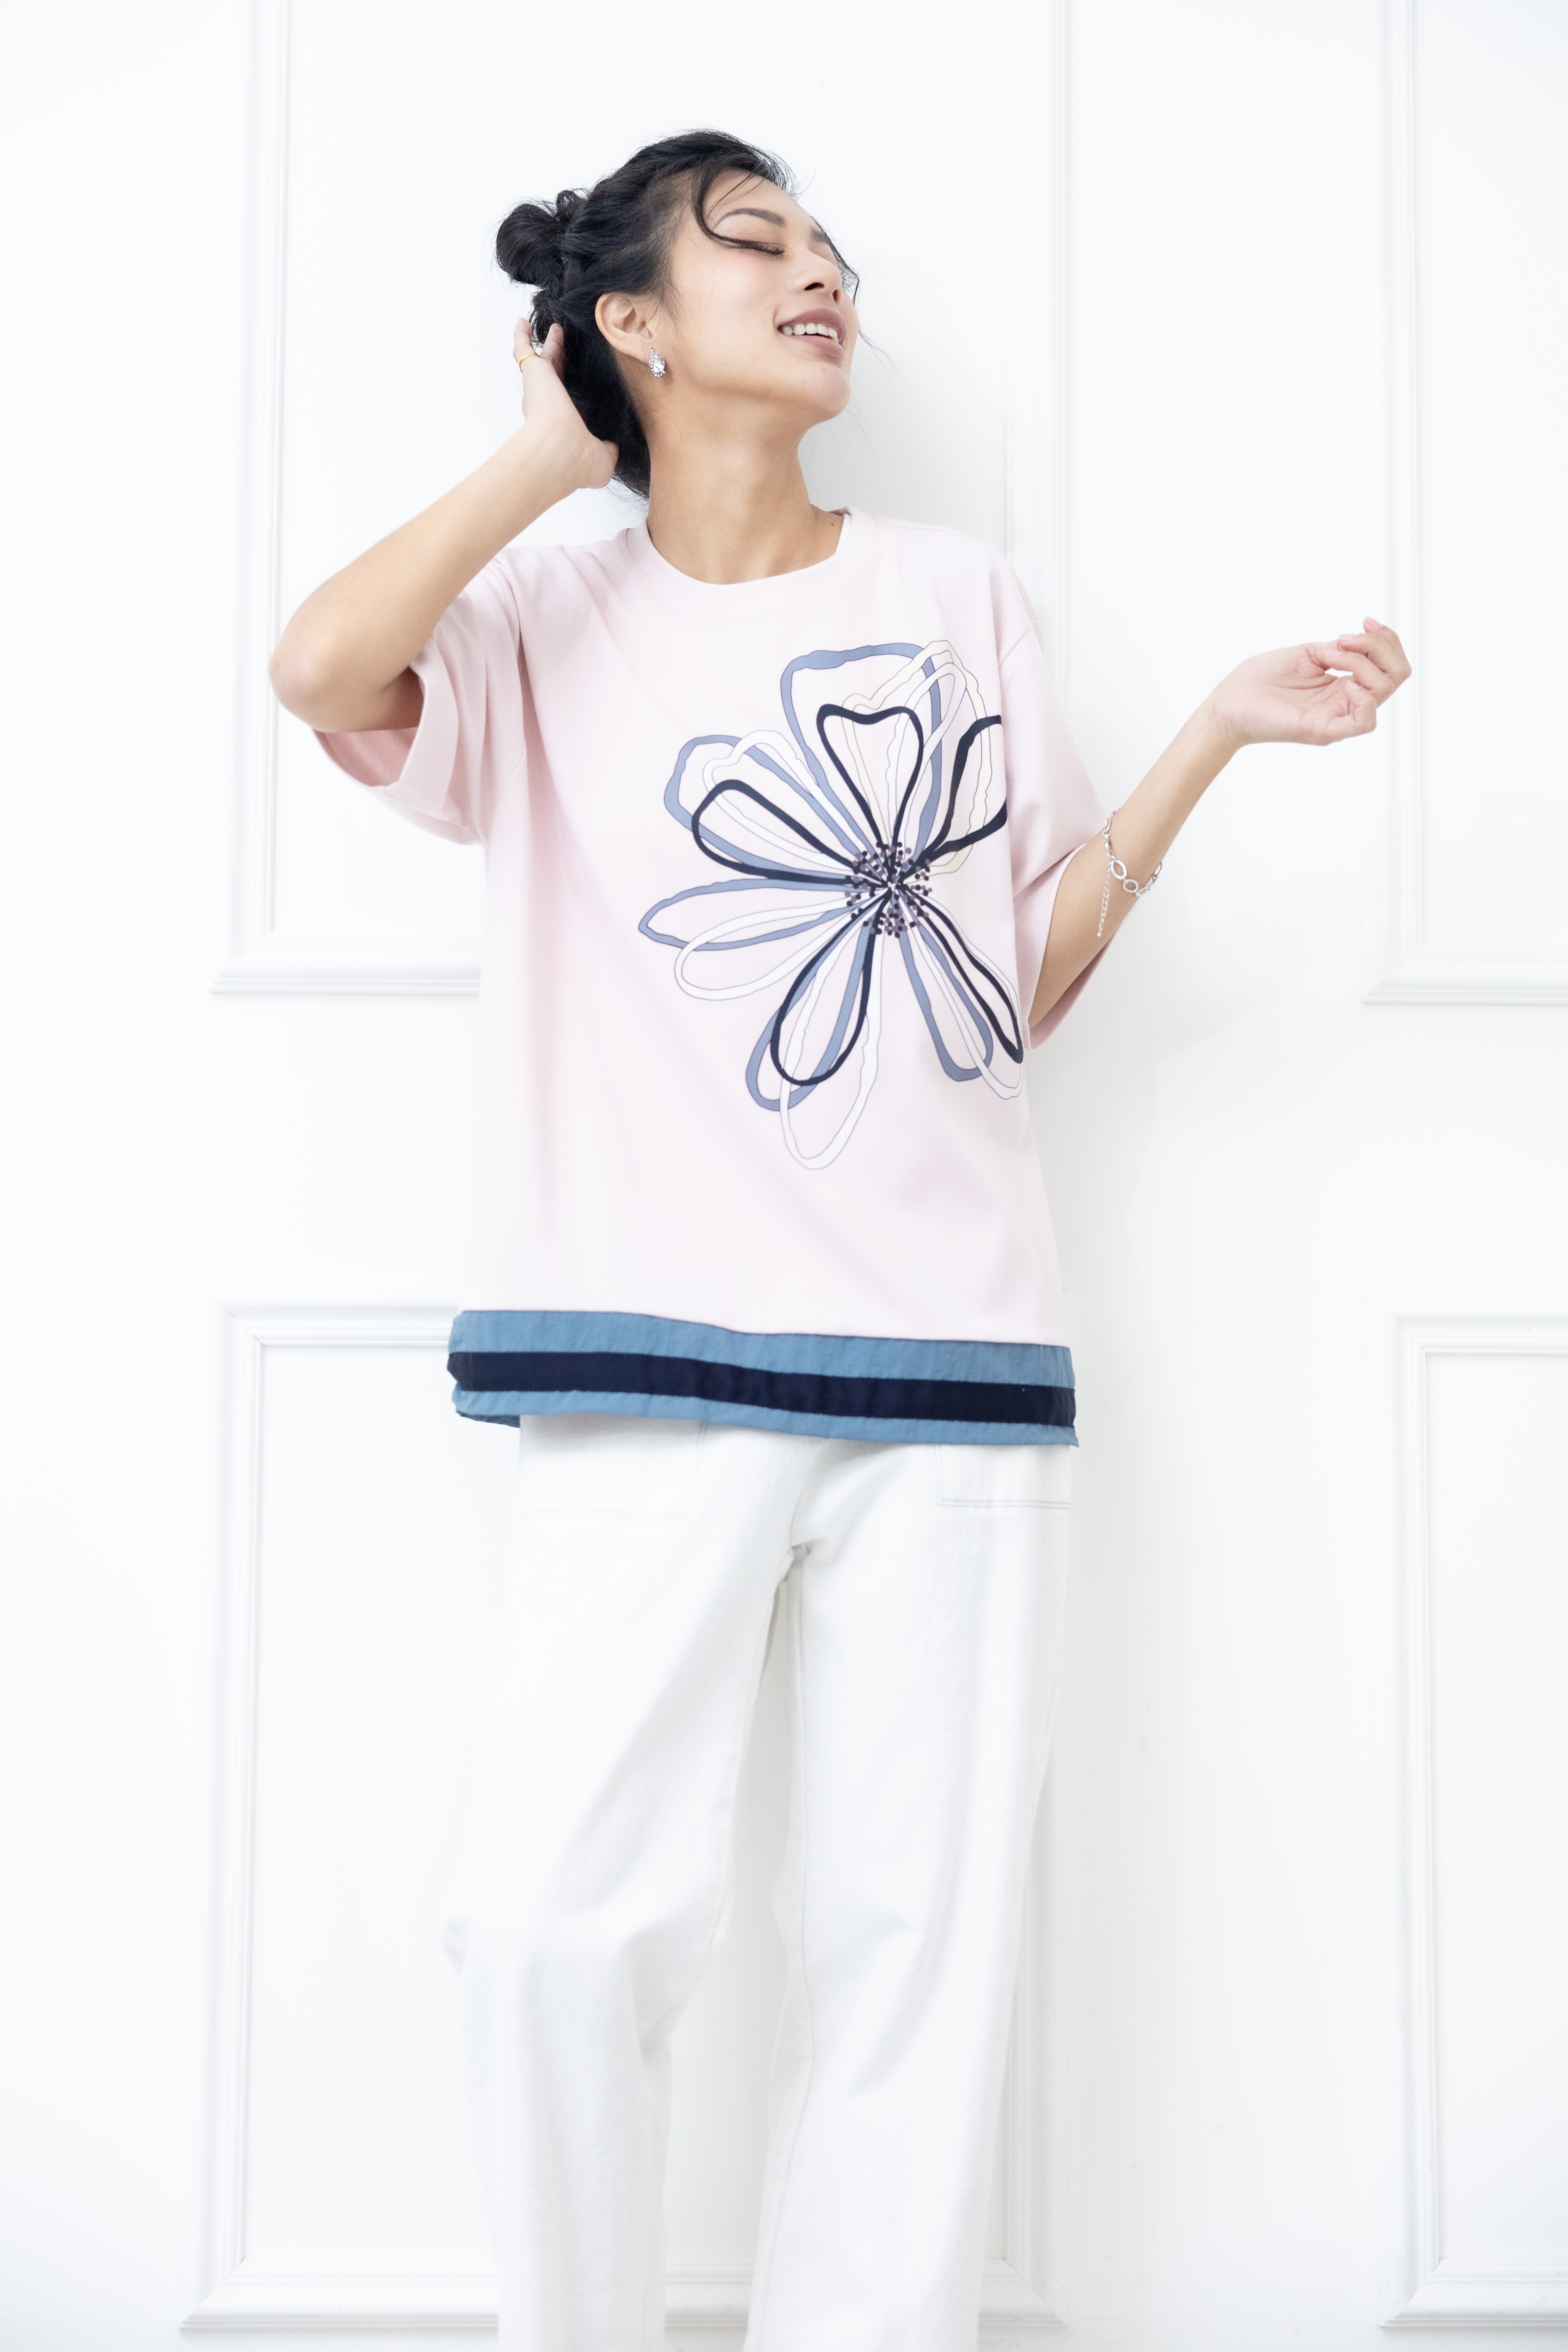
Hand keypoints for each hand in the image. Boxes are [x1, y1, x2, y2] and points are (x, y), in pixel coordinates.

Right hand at [512, 320, 618, 492]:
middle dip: (566, 365)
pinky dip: (522, 336)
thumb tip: (614, 443)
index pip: (576, 403)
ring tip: (556, 328)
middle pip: (561, 379)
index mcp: (569, 424)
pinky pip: (524, 350)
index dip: (583, 393)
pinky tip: (522, 323)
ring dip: (552, 345)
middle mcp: (552, 407)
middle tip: (571, 348)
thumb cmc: (579, 460)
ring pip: (547, 361)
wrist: (557, 452)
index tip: (592, 382)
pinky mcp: (533, 374)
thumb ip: (610, 447)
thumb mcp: (605, 458)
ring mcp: (541, 389)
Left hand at [1206, 618, 1411, 751]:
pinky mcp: (1323, 730)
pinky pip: (1365, 721)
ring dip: (1365, 663)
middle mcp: (1346, 702)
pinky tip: (1345, 682)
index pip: (1390, 665)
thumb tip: (1361, 642)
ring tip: (1333, 656)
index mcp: (1344, 685)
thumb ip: (1338, 650)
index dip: (1387, 639)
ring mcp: (1337, 717)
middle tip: (1346, 639)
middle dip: (1380, 646)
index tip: (1365, 620)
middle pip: (1396, 676)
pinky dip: (1364, 697)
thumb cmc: (1261, 680)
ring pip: (1384, 691)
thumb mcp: (1308, 654)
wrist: (1230, 701)